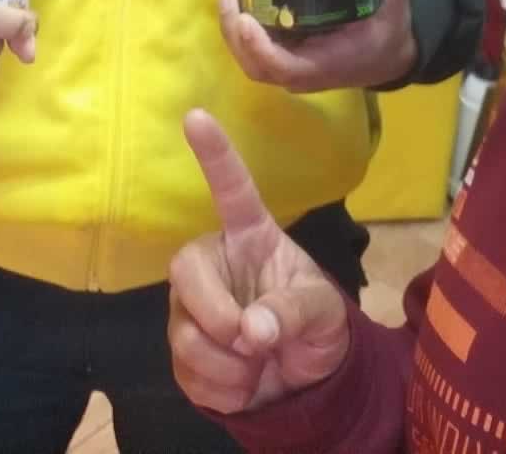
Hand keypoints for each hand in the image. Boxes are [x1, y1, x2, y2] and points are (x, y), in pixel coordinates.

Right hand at [169, 110, 348, 414]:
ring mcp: (193, 308)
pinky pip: (184, 371)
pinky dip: (220, 389)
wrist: (306, 383)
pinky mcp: (184, 352)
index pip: (232, 190)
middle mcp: (215, 265)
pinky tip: (243, 384)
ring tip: (258, 366)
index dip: (216, 154)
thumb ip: (292, 311)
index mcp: (251, 238)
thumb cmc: (316, 324)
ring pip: (182, 330)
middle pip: (185, 269)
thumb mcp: (322, 311)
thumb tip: (252, 329)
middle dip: (214, 312)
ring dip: (226, 363)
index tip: (196, 115)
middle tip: (251, 341)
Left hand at [220, 0, 415, 92]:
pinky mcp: (288, 57)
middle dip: (235, 34)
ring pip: (252, 59)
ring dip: (233, 31)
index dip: (258, 47)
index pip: (283, 67)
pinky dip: (242, 31)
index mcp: (328, 62)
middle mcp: (305, 71)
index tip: (245, 18)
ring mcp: (293, 66)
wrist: (390, 56)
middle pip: (256, 65)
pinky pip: (257, 51)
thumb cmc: (390, 27)